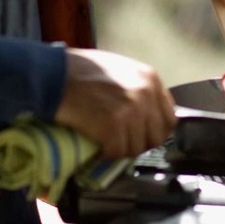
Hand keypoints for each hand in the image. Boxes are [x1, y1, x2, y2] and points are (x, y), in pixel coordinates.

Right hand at [54, 48, 176, 158]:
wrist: (55, 74)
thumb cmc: (83, 71)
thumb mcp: (122, 70)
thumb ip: (139, 89)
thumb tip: (147, 115)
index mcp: (151, 79)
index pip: (169, 118)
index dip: (154, 130)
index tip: (140, 135)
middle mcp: (146, 94)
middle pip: (156, 137)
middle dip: (139, 143)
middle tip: (121, 142)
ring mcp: (131, 110)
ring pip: (135, 148)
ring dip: (120, 149)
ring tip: (105, 141)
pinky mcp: (112, 125)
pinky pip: (116, 152)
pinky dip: (105, 153)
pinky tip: (96, 144)